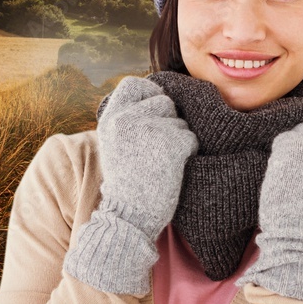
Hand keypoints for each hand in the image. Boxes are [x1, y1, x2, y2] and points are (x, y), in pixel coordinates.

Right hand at [96, 75, 198, 238]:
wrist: (128, 219)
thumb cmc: (126, 184)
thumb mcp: (114, 144)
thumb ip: (127, 118)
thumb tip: (154, 94)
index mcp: (111, 118)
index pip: (133, 84)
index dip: (149, 93)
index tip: (154, 110)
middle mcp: (127, 119)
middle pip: (164, 101)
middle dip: (169, 121)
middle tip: (157, 148)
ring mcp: (149, 129)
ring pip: (180, 122)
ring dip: (179, 139)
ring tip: (162, 162)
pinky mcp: (171, 144)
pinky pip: (191, 138)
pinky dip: (189, 152)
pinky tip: (174, 169)